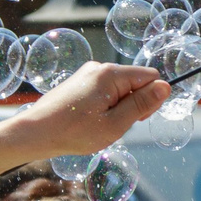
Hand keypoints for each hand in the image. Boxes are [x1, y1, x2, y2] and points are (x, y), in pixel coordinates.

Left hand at [5, 62, 168, 159]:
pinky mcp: (79, 83)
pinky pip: (104, 92)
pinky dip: (104, 108)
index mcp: (110, 74)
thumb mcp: (115, 124)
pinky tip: (89, 122)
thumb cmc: (73, 132)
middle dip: (132, 105)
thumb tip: (165, 87)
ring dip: (117, 109)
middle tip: (113, 126)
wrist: (34, 133)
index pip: (150, 77)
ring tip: (98, 125)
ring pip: (119, 89)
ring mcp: (87, 74)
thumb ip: (141, 105)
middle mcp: (99, 67)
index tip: (136, 119)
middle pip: (134, 82)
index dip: (150, 99)